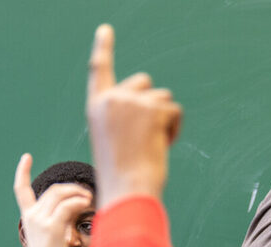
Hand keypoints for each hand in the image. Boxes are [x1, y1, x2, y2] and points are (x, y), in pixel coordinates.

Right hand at [8, 153, 92, 246]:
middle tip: (85, 195)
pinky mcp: (52, 227)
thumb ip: (56, 216)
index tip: (26, 157)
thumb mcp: (49, 234)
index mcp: (28, 216)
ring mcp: (40, 220)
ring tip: (88, 199)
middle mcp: (32, 215)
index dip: (22, 171)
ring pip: (60, 194)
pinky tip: (86, 203)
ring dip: (78, 193)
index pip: (21, 189)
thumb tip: (75, 203)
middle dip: (71, 188)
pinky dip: (79, 201)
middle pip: (53, 189)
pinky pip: (67, 206)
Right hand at [85, 24, 182, 205]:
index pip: (100, 70)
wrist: (127, 190)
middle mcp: (112, 99)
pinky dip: (174, 128)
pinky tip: (161, 145)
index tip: (106, 30)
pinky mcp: (152, 109)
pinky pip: (174, 110)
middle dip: (152, 103)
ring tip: (151, 145)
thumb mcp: (114, 139)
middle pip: (144, 83)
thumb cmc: (121, 175)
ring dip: (164, 119)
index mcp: (97, 107)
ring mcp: (132, 102)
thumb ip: (125, 116)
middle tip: (145, 135)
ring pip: (162, 97)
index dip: (104, 48)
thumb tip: (156, 103)